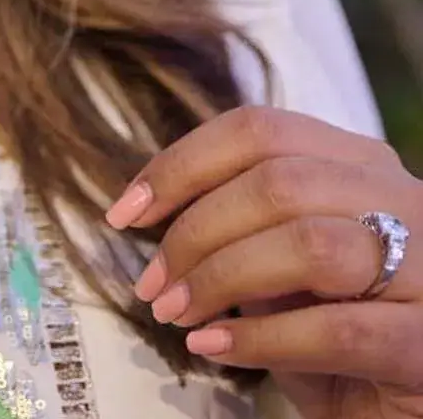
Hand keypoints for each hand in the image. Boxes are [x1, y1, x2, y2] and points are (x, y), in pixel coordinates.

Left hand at [106, 107, 422, 418]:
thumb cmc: (337, 331)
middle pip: (277, 182)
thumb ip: (241, 222)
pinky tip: (214, 348)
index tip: (125, 212)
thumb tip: (152, 207)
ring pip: (308, 244)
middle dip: (194, 231)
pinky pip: (337, 330)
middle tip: (150, 284)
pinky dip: (261, 338)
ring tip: (176, 313)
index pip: (258, 130)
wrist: (406, 411)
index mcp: (358, 163)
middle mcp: (402, 199)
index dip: (180, 165)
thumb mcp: (282, 263)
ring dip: (220, 279)